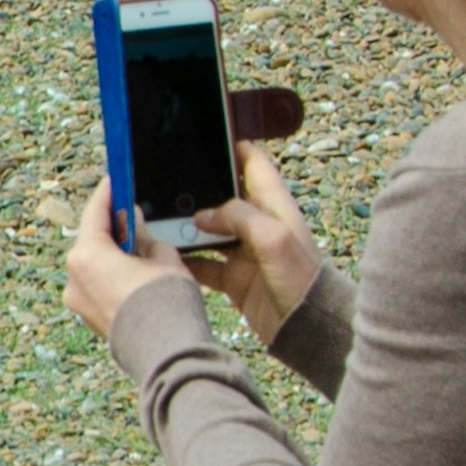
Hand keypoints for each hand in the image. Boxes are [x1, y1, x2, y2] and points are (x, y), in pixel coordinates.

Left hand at [64, 180, 193, 340]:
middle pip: (92, 240)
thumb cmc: (165, 302)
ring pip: (95, 265)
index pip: (95, 212)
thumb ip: (145, 235)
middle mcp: (74, 278)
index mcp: (86, 256)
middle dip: (112, 226)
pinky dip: (113, 275)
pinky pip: (99, 287)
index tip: (115, 179)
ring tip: (141, 245)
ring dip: (114, 253)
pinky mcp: (90, 319)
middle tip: (131, 211)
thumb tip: (135, 224)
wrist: (167, 353)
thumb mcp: (162, 256)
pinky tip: (136, 272)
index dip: (108, 193)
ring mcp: (79, 302)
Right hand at [183, 144, 323, 345]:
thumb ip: (240, 217)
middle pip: (224, 196)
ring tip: (158, 219)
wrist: (308, 330)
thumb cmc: (301, 281)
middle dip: (199, 189)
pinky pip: (205, 263)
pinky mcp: (235, 278)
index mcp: (274, 206)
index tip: (208, 136)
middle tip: (167, 182)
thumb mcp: (274, 239)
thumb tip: (204, 214)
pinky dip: (187, 259)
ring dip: (187, 226)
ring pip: (209, 230)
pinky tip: (168, 257)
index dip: (234, 147)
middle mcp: (259, 225)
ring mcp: (245, 252)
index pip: (254, 165)